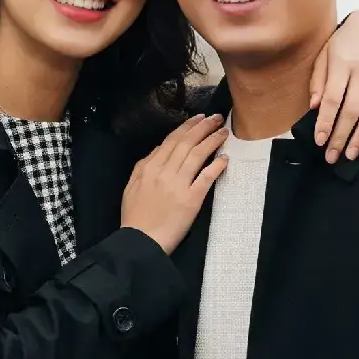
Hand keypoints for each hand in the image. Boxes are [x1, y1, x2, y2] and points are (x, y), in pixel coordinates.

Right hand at [121, 114, 227, 253]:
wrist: (140, 241)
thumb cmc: (135, 216)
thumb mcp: (132, 186)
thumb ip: (145, 165)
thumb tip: (159, 149)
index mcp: (149, 167)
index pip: (172, 140)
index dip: (187, 127)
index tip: (199, 118)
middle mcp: (164, 171)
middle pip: (187, 143)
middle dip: (203, 127)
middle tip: (216, 117)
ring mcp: (179, 184)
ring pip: (198, 155)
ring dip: (213, 140)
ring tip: (224, 132)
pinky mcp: (192, 199)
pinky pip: (207, 177)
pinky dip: (217, 165)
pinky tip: (225, 158)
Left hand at [308, 10, 358, 162]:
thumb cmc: (345, 41)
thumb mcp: (325, 53)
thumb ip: (318, 79)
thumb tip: (313, 106)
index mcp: (341, 64)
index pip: (332, 99)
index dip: (325, 122)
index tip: (320, 140)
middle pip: (350, 111)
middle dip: (340, 137)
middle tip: (332, 156)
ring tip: (352, 153)